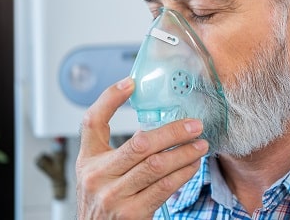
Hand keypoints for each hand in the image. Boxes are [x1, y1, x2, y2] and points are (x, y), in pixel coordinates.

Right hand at [76, 77, 208, 218]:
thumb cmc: (103, 199)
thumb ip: (114, 147)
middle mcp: (97, 177)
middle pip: (140, 143)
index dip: (109, 99)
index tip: (132, 83)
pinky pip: (164, 187)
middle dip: (172, 132)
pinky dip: (183, 173)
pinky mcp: (131, 214)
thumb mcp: (99, 171)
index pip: (92, 122)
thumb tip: (143, 112)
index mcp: (88, 160)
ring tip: (201, 144)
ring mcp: (114, 196)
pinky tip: (193, 165)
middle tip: (195, 125)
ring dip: (184, 152)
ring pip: (156, 165)